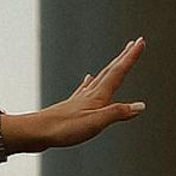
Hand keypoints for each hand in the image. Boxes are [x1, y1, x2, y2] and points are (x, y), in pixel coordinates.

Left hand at [10, 37, 146, 152]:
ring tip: (118, 58)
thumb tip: (140, 106)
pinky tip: (88, 79)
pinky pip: (85, 90)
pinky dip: (90, 82)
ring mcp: (79, 100)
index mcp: (97, 97)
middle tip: (134, 43)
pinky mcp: (70, 108)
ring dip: (111, 67)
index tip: (140, 42)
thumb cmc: (63, 129)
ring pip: (100, 78)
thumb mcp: (95, 123)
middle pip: (110, 71)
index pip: (118, 72)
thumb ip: (117, 113)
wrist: (35, 132)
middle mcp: (89, 94)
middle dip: (124, 57)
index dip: (131, 57)